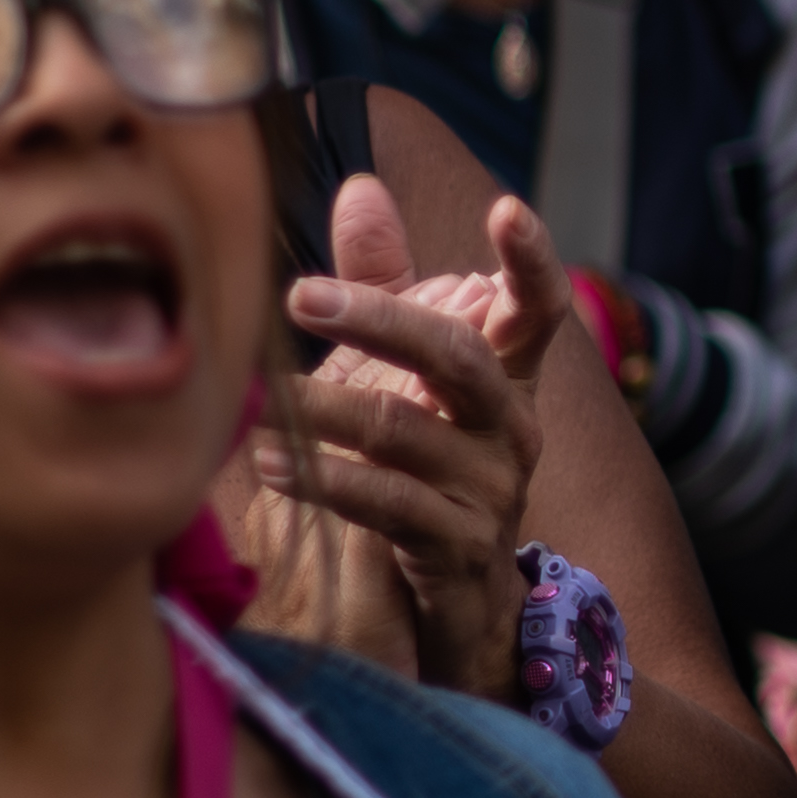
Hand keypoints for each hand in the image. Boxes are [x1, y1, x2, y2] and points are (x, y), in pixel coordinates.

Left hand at [256, 177, 559, 699]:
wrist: (463, 610)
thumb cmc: (427, 473)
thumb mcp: (412, 379)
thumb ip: (390, 284)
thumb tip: (360, 187)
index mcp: (507, 380)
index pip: (538, 308)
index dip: (530, 259)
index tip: (507, 208)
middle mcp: (512, 429)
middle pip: (458, 357)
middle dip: (380, 319)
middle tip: (300, 293)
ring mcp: (491, 490)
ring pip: (406, 432)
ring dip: (322, 411)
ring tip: (258, 398)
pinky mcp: (454, 548)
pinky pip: (385, 503)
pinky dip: (322, 479)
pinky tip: (269, 463)